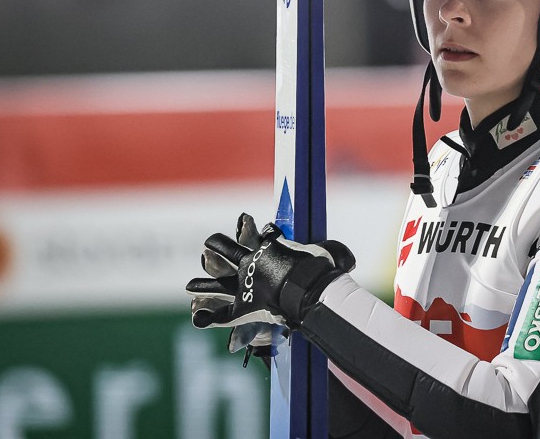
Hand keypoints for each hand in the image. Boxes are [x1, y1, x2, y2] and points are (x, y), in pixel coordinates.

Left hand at [186, 213, 354, 357]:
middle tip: (209, 252)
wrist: (310, 290)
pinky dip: (209, 316)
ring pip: (214, 282)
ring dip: (202, 284)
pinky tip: (198, 317)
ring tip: (191, 285)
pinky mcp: (242, 306)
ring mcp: (242, 284)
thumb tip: (348, 259)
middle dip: (215, 250)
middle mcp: (249, 262)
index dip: (248, 229)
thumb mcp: (331, 253)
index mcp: (267, 246)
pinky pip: (220, 314)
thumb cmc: (322, 269)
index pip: (254, 233)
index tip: (246, 223)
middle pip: (222, 249)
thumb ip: (335, 253)